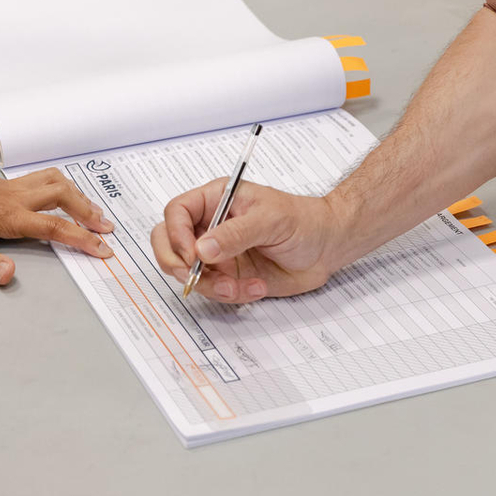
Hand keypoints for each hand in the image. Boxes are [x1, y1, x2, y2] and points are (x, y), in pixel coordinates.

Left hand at [0, 168, 114, 284]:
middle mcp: (13, 196)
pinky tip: (62, 195)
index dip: (82, 238)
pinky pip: (41, 178)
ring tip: (92, 211)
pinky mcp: (1, 183)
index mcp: (6, 216)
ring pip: (54, 180)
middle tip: (107, 229)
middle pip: (63, 196)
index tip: (102, 249)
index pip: (54, 227)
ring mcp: (8, 186)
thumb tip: (11, 276)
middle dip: (89, 212)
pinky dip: (61, 186)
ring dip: (77, 194)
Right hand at [151, 180, 344, 302]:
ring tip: (238, 286)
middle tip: (193, 276)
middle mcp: (211, 226)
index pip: (176, 212)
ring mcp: (218, 253)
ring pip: (189, 273)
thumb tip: (203, 248)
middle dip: (176, 264)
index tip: (191, 253)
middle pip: (168, 243)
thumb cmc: (304, 221)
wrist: (327, 247)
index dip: (176, 234)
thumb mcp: (271, 220)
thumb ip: (236, 233)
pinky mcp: (229, 276)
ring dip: (210, 286)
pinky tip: (256, 287)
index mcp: (216, 200)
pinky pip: (213, 291)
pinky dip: (231, 294)